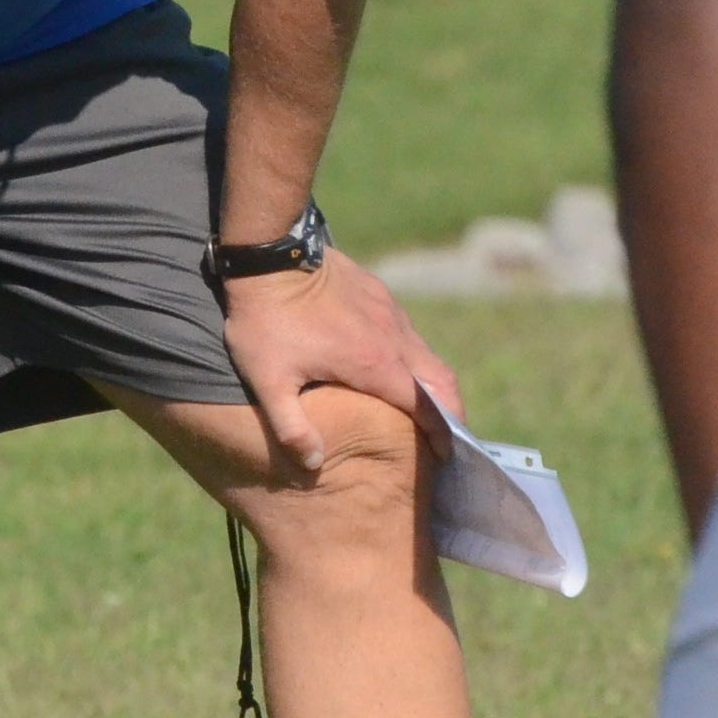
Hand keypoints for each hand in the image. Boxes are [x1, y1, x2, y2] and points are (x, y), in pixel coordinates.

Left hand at [219, 246, 463, 473]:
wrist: (269, 253)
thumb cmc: (266, 320)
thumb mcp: (268, 381)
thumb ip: (291, 428)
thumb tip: (313, 463)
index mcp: (374, 365)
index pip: (427, 407)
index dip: (443, 434)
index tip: (448, 456)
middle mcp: (392, 338)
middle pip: (441, 379)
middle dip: (452, 411)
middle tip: (447, 436)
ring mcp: (389, 311)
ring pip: (425, 353)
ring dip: (431, 382)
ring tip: (422, 406)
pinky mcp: (378, 292)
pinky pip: (406, 331)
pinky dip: (411, 355)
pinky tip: (391, 364)